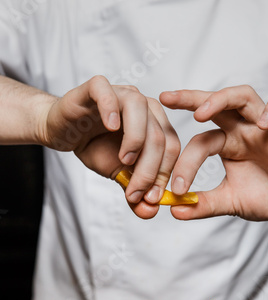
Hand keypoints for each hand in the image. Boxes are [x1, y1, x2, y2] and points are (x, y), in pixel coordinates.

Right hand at [39, 76, 180, 218]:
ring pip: (140, 108)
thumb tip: (149, 212)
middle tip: (135, 192)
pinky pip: (106, 91)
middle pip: (158, 134)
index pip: (171, 147)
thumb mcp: (118, 173)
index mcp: (155, 123)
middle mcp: (143, 105)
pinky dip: (110, 108)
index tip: (152, 199)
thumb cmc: (95, 147)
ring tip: (125, 161)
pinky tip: (110, 127)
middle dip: (149, 168)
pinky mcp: (95, 87)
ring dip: (136, 139)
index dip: (164, 174)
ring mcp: (120, 92)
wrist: (63, 132)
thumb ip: (134, 190)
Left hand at [160, 85, 267, 220]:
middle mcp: (243, 130)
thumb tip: (173, 210)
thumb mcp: (231, 202)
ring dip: (220, 99)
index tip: (177, 189)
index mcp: (228, 144)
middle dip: (190, 98)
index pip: (199, 140)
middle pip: (215, 103)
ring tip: (200, 114)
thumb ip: (204, 204)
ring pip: (243, 96)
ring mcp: (266, 126)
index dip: (185, 162)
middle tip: (166, 98)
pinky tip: (262, 124)